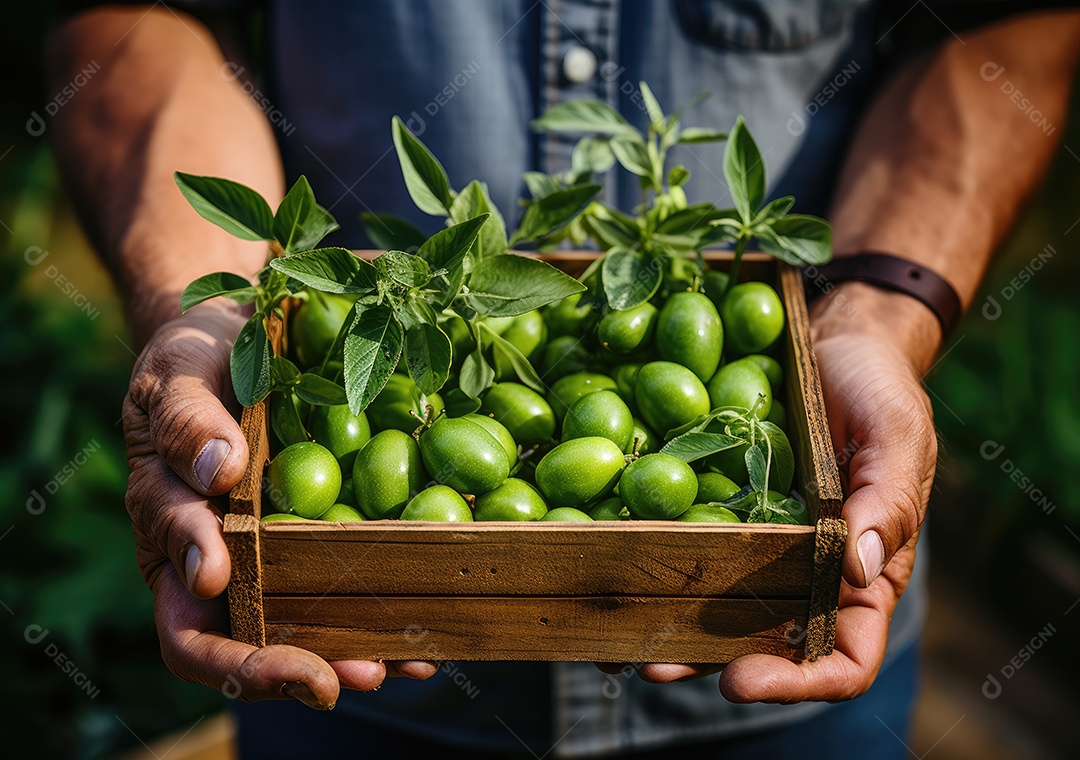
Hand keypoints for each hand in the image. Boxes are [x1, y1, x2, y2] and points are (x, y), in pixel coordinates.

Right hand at [122, 301, 436, 708]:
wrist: (243, 340)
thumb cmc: (195, 359)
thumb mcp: (178, 377)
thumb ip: (187, 423)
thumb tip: (219, 474)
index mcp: (175, 544)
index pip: (188, 625)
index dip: (215, 644)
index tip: (253, 616)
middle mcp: (230, 568)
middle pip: (255, 646)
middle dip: (294, 668)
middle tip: (338, 680)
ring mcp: (285, 555)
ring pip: (316, 627)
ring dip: (356, 651)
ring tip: (403, 663)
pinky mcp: (331, 531)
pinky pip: (359, 579)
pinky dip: (391, 605)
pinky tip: (430, 623)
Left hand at [630, 284, 938, 699]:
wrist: (836, 339)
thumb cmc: (880, 387)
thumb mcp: (896, 437)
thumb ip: (884, 502)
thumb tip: (855, 569)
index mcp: (863, 573)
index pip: (846, 657)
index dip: (799, 684)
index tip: (740, 681)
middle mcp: (809, 572)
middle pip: (767, 646)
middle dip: (711, 664)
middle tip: (654, 667)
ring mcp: (763, 544)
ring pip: (719, 608)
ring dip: (672, 629)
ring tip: (618, 637)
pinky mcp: (724, 508)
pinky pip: (693, 548)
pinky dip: (658, 566)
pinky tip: (614, 567)